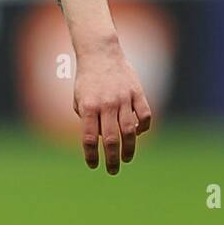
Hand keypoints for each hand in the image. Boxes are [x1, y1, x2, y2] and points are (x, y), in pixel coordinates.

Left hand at [73, 41, 151, 173]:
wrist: (101, 54)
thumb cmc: (87, 80)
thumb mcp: (79, 100)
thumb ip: (87, 120)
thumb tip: (99, 140)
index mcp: (88, 107)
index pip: (88, 138)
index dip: (91, 155)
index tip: (93, 166)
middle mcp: (106, 104)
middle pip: (110, 139)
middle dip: (111, 159)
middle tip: (112, 170)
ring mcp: (123, 99)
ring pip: (129, 130)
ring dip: (129, 149)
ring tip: (126, 158)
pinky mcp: (137, 93)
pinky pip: (144, 115)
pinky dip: (143, 128)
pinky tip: (137, 134)